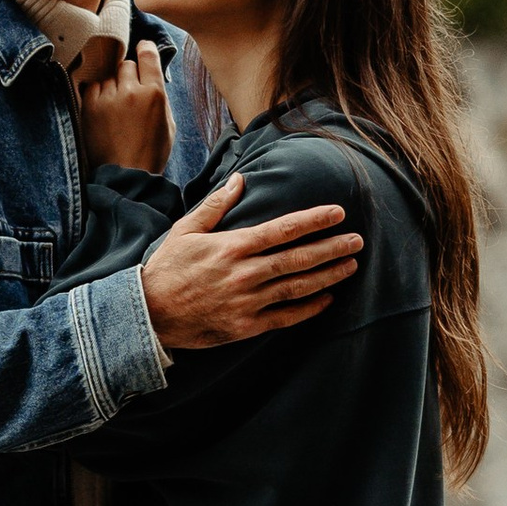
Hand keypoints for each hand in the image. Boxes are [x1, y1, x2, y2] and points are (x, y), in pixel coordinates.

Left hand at [77, 38, 173, 175]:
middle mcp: (131, 91)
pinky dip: (98, 93)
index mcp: (155, 93)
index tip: (142, 49)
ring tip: (116, 106)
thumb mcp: (168, 123)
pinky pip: (92, 86)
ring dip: (112, 85)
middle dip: (129, 74)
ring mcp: (108, 98)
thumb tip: (152, 75)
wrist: (126, 176)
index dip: (145, 49)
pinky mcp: (90, 107)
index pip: (147, 55)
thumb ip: (160, 95)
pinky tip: (104, 107)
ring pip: (108, 76)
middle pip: (126, 65)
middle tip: (130, 91)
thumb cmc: (151, 152)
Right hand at [139, 176, 361, 349]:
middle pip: (299, 258)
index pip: (283, 229)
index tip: (338, 213)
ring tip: (351, 265)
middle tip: (357, 240)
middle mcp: (246, 273)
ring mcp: (248, 301)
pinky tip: (328, 298)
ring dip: (329, 275)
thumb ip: (216, 205)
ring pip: (298, 286)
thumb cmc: (167, 268)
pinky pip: (287, 316)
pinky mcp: (247, 326)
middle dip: (332, 248)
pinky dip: (310, 308)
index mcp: (233, 247)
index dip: (314, 220)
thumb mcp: (186, 230)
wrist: (149, 314)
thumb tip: (240, 180)